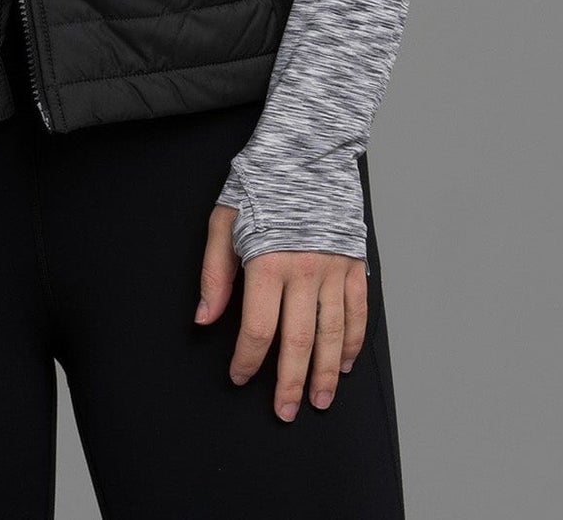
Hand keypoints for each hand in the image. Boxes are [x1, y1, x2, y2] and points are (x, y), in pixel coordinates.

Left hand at [194, 204, 366, 421]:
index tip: (239, 376)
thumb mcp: (224, 220)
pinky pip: (357, 312)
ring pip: (332, 335)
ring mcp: (334, 269)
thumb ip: (214, 273)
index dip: (246, 360)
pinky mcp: (355, 264)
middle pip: (297, 342)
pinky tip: (344, 363)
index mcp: (268, 262)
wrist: (307, 151)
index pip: (257, 329)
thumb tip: (205, 318)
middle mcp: (305, 271)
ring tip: (318, 400)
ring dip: (326, 373)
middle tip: (283, 411)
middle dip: (288, 383)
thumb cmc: (261, 184)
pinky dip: (353, 341)